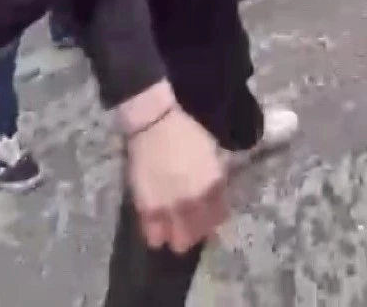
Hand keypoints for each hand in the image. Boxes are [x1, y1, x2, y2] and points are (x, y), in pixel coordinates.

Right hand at [125, 92, 226, 252]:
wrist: (155, 124)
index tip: (209, 217)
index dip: (214, 219)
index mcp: (213, 185)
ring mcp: (170, 208)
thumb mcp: (214, 153)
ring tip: (174, 226)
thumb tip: (219, 199)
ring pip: (178, 242)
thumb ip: (218, 180)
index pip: (219, 218)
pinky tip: (159, 226)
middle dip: (197, 232)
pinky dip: (158, 235)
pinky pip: (154, 236)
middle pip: (199, 235)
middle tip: (191, 223)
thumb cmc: (187, 133)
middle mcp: (194, 201)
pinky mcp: (147, 209)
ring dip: (178, 236)